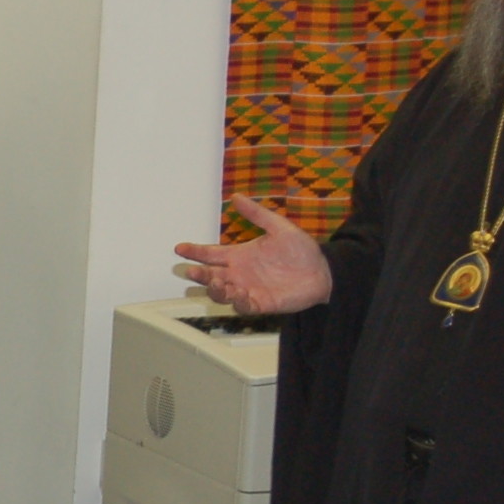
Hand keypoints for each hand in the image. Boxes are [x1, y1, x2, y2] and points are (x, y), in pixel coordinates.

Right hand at [172, 196, 332, 315]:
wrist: (323, 272)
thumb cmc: (302, 251)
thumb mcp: (279, 227)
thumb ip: (257, 214)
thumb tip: (236, 197)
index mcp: (240, 255)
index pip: (211, 254)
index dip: (195, 251)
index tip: (180, 248)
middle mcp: (240, 273)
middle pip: (210, 275)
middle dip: (199, 274)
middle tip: (191, 270)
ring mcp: (249, 289)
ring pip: (222, 293)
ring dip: (215, 289)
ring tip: (217, 282)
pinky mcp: (261, 303)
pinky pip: (243, 306)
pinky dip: (237, 301)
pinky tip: (238, 293)